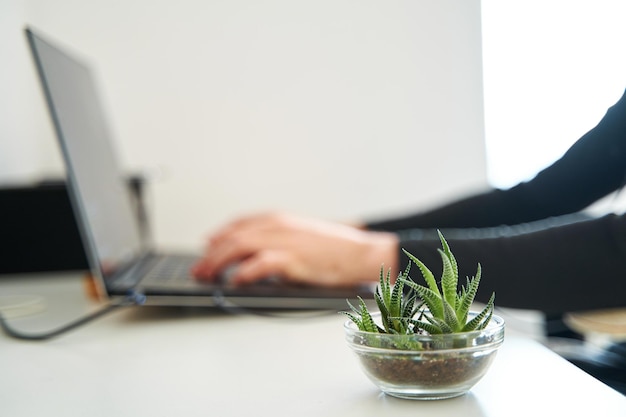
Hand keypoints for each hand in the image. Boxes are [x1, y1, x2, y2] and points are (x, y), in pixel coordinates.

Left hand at [191, 212, 398, 286]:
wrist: (360, 252)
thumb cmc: (334, 248)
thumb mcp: (301, 236)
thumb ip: (277, 240)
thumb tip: (253, 255)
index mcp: (279, 219)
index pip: (240, 223)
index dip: (219, 234)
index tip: (207, 245)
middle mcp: (278, 226)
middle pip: (233, 236)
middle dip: (211, 253)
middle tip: (199, 269)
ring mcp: (285, 241)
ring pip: (240, 246)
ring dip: (219, 262)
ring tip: (207, 276)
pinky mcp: (293, 258)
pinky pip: (261, 263)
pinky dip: (245, 271)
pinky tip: (235, 280)